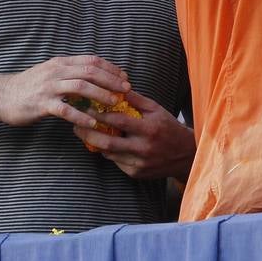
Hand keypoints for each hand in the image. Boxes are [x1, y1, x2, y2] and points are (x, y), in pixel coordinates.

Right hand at [0, 54, 131, 128]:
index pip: (91, 61)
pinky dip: (81, 116)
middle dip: (111, 80)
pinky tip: (93, 122)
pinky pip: (66, 109)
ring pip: (81, 87)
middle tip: (126, 89)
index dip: (110, 68)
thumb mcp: (51, 73)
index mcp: (61, 63)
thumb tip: (94, 77)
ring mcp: (49, 87)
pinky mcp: (42, 104)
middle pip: (90, 71)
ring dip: (101, 94)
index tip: (124, 76)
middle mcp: (57, 72)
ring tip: (115, 103)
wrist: (1, 95)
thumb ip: (70, 73)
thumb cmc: (29, 86)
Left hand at [73, 90, 195, 179]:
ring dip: (94, 143)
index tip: (86, 107)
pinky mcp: (136, 174)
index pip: (119, 121)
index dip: (100, 115)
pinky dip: (107, 153)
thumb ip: (136, 99)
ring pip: (109, 154)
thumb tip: (116, 86)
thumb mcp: (156, 109)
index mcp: (150, 128)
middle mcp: (144, 148)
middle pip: (108, 142)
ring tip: (83, 133)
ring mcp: (139, 163)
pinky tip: (100, 144)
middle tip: (75, 125)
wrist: (185, 155)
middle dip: (88, 133)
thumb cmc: (169, 127)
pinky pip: (116, 162)